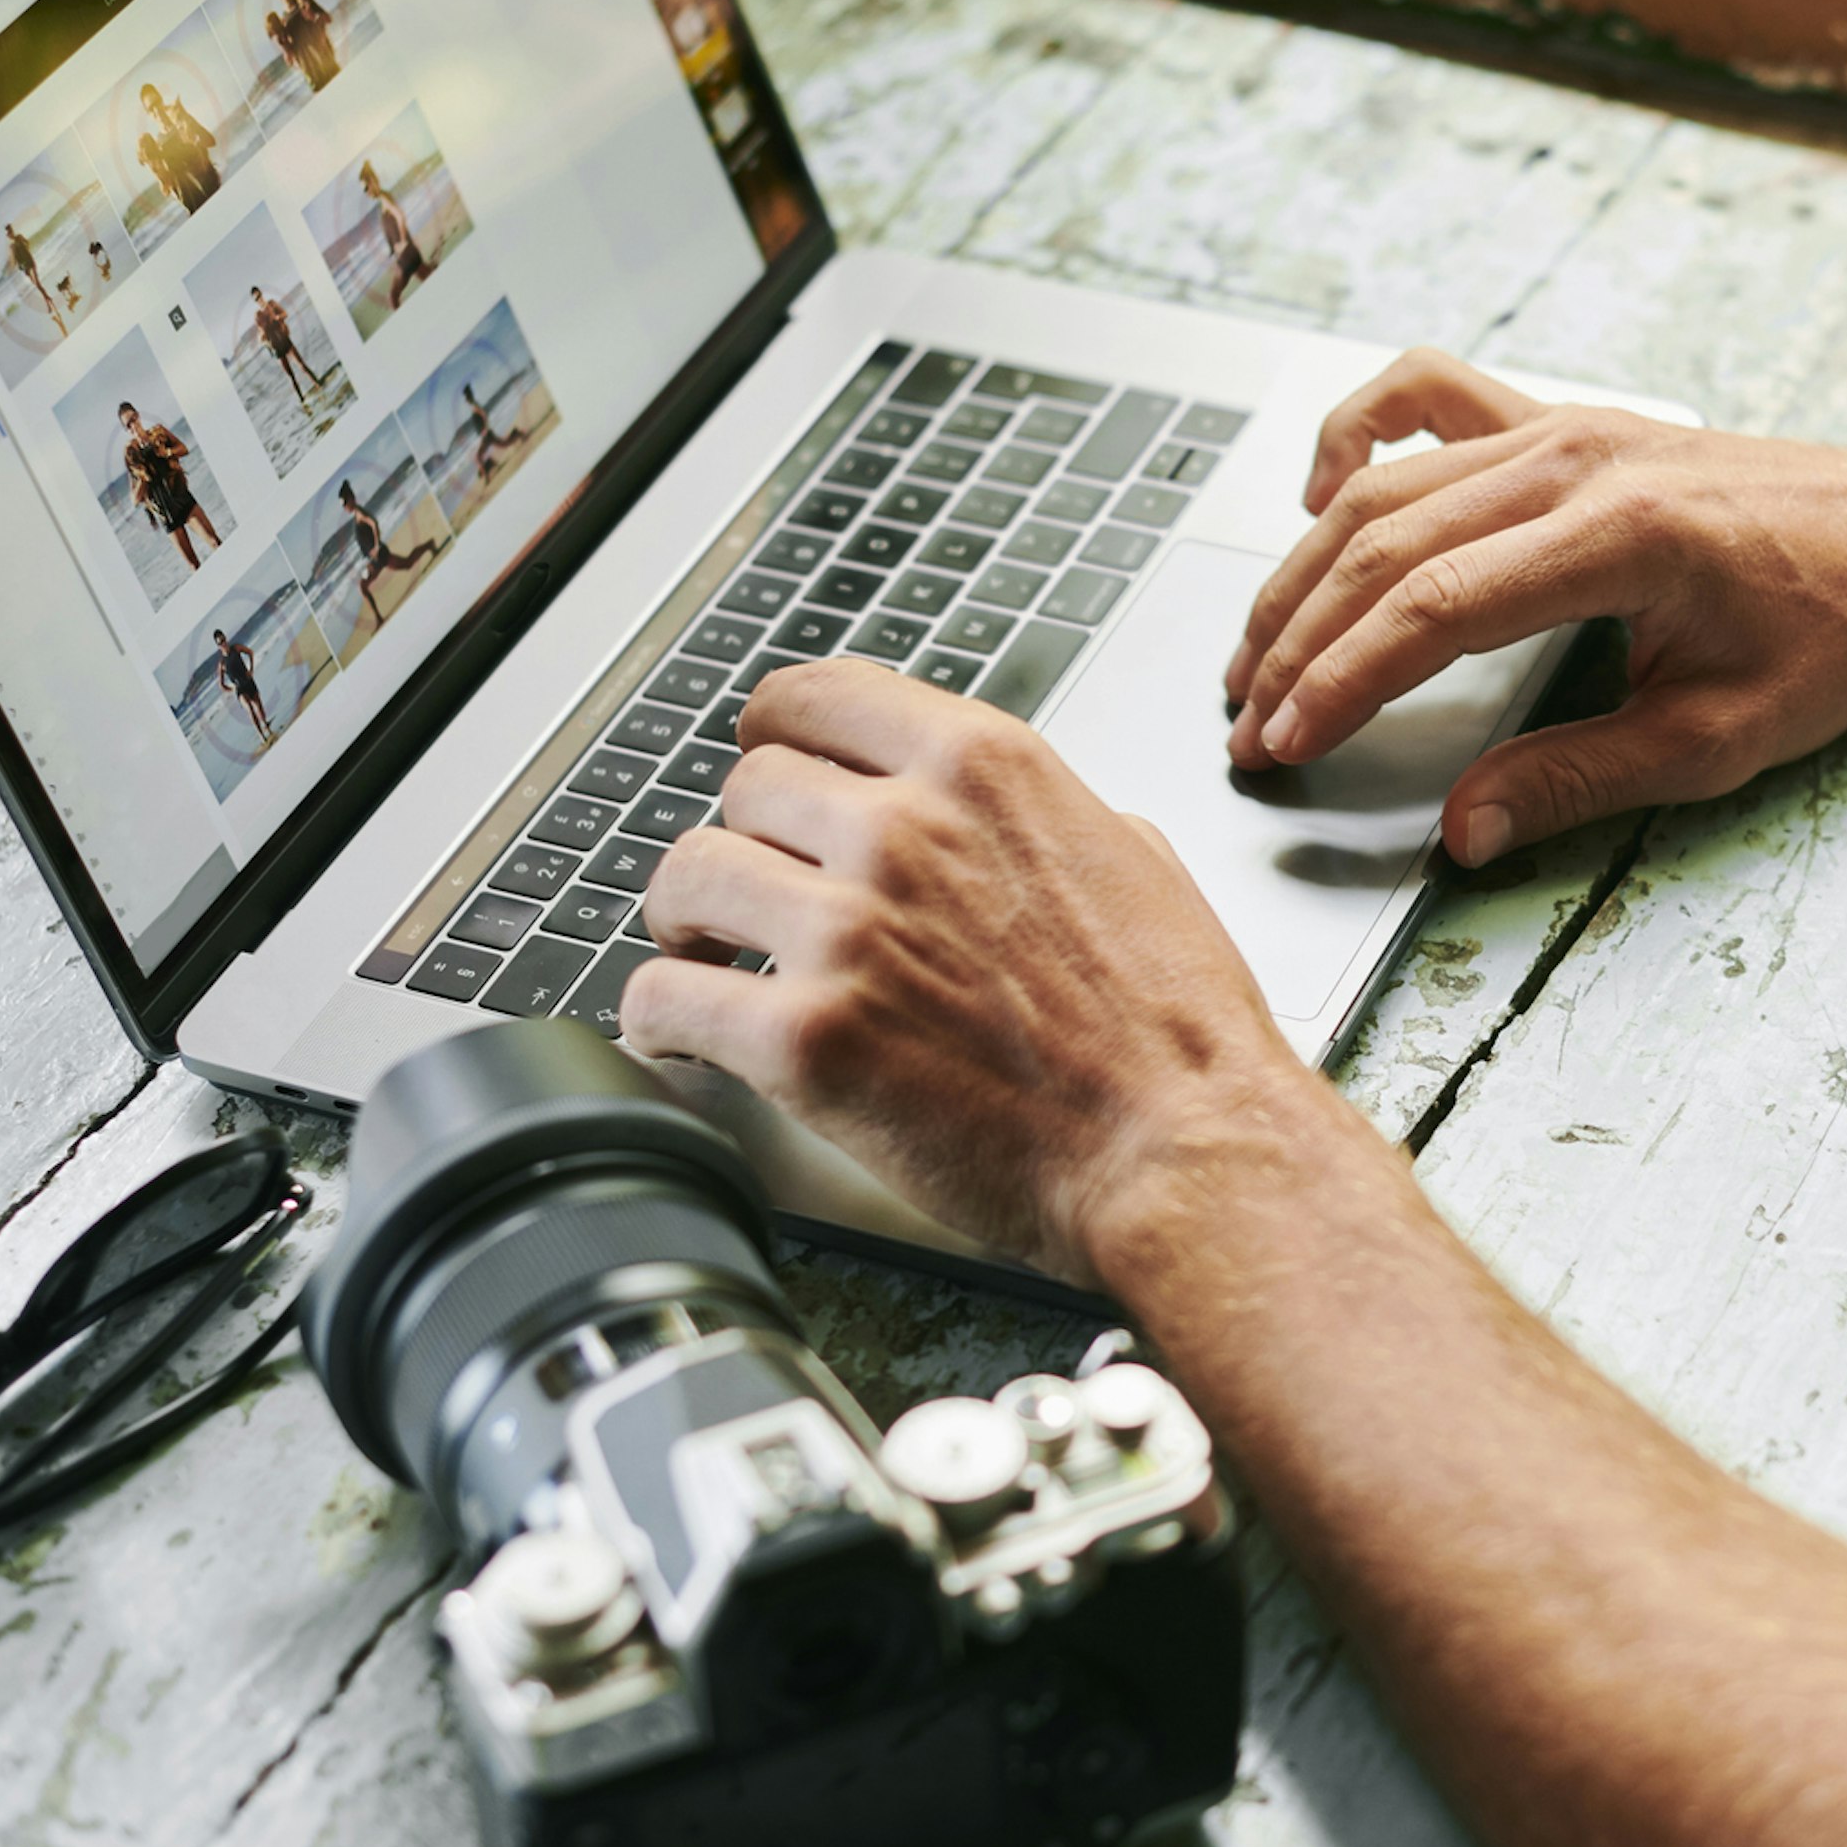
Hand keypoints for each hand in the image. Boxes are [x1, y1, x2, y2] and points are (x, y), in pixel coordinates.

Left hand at [621, 662, 1333, 1280]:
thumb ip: (1034, 814)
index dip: (773, 735)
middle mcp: (903, 830)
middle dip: (745, 842)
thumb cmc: (1177, 1030)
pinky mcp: (809, 1038)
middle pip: (743, 785)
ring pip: (686, 876)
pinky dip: (660, 1020)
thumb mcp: (1129, 857)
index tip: (769, 768)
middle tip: (751, 893)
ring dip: (687, 921)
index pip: (812, 696)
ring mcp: (847, 930)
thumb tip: (991, 817)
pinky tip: (682, 1036)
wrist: (1186, 1150)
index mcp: (981, 767)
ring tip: (706, 959)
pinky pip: (666, 1000)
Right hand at [1226, 350, 1846, 863]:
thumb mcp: (1718, 737)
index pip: (1433, 609)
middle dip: (1299, 641)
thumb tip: (1465, 829)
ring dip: (1305, 569)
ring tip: (1257, 650)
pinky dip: (1358, 440)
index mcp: (1621, 536)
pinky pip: (1428, 398)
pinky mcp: (1561, 419)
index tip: (1285, 742)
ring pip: (1387, 484)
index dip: (1342, 681)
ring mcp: (1563, 427)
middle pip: (1387, 545)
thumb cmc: (1826, 632)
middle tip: (1250, 724)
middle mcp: (1577, 462)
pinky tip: (1321, 503)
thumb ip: (1580, 780)